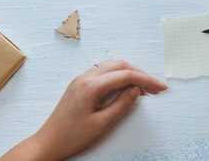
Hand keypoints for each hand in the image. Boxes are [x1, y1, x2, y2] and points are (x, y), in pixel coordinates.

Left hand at [0, 60, 167, 160]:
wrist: (48, 143)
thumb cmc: (72, 136)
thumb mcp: (102, 124)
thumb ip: (121, 104)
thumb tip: (136, 90)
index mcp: (91, 86)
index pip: (125, 76)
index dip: (146, 80)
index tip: (160, 88)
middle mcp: (85, 77)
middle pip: (119, 66)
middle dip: (139, 74)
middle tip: (154, 88)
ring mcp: (81, 79)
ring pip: (110, 67)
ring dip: (128, 73)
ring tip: (142, 88)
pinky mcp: (79, 84)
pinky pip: (102, 73)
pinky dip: (117, 76)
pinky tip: (124, 87)